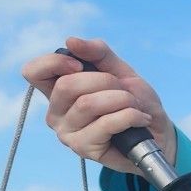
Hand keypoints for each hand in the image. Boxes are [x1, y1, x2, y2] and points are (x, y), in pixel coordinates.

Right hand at [20, 36, 174, 172]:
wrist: (157, 132)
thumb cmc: (135, 101)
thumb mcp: (119, 70)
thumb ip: (97, 53)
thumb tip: (71, 41)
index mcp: (58, 91)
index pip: (33, 72)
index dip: (55, 63)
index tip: (80, 65)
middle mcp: (56, 113)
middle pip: (67, 85)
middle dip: (105, 81)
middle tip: (123, 90)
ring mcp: (67, 133)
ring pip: (88, 104)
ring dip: (122, 99)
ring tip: (134, 106)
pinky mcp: (84, 149)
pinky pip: (107, 123)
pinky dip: (131, 115)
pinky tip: (140, 120)